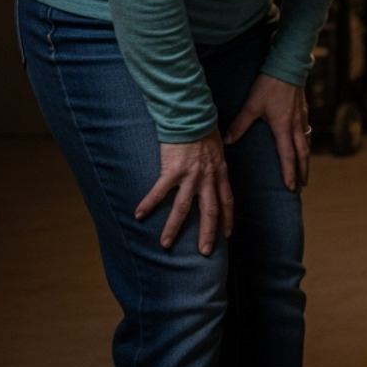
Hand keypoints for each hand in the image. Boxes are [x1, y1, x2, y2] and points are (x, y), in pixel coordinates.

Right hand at [134, 128, 232, 254]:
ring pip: (183, 208)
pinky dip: (149, 203)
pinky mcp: (172, 169)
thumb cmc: (204, 128)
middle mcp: (207, 177)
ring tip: (166, 245)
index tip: (227, 234)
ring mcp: (190, 175)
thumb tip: (216, 169)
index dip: (227, 219)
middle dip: (207, 233)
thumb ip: (216, 163)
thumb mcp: (218, 148)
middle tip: (204, 252)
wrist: (192, 114)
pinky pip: (159, 191)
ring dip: (174, 228)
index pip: (227, 200)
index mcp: (219, 172)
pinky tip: (139, 215)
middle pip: (210, 211)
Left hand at [223, 73, 310, 190]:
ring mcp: (302, 117)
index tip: (290, 186)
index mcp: (283, 127)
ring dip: (305, 158)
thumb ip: (240, 124)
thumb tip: (227, 140)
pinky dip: (306, 142)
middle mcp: (296, 125)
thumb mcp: (252, 105)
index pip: (288, 155)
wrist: (287, 66)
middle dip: (302, 170)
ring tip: (304, 169)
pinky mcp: (304, 110)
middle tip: (302, 185)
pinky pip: (306, 131)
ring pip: (306, 143)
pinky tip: (303, 143)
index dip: (289, 172)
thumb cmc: (269, 85)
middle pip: (302, 153)